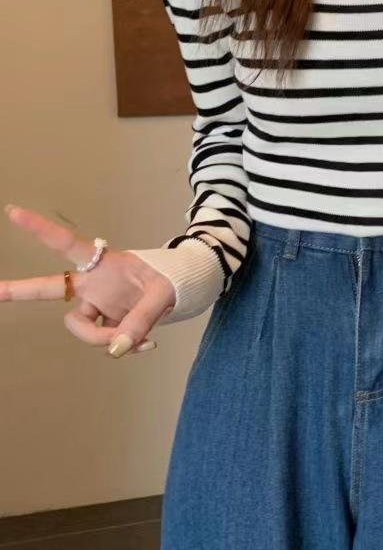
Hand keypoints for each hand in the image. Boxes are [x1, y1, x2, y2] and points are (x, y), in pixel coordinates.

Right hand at [1, 204, 176, 357]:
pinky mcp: (107, 323)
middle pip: (50, 288)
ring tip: (142, 339)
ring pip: (84, 330)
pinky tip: (145, 343)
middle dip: (18, 289)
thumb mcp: (164, 293)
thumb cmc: (173, 278)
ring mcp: (98, 304)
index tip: (14, 212)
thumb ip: (141, 319)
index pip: (68, 244)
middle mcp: (94, 283)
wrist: (188, 290)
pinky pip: (105, 341)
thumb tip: (116, 349)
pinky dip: (123, 345)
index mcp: (103, 263)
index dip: (41, 229)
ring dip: (106, 339)